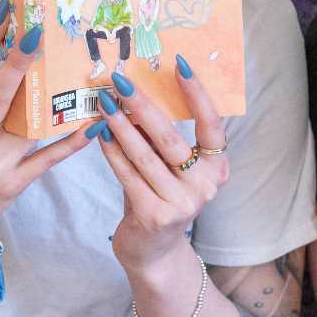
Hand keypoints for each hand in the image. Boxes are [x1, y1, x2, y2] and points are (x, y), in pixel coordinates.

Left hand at [89, 56, 230, 277]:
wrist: (152, 252)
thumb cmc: (159, 197)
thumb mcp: (169, 168)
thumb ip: (160, 139)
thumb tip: (135, 95)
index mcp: (216, 168)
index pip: (212, 124)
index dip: (197, 94)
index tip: (179, 64)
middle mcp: (206, 186)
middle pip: (171, 137)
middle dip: (142, 105)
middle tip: (120, 81)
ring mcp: (182, 203)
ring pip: (145, 154)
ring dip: (121, 125)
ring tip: (104, 103)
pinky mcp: (155, 215)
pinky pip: (128, 174)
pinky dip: (112, 151)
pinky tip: (100, 133)